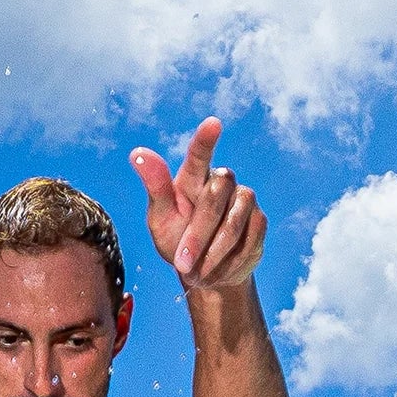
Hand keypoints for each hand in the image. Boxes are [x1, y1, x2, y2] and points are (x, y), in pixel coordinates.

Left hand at [131, 118, 266, 292]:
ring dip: (213, 254)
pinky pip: (249, 240)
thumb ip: (155, 187)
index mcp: (193, 177)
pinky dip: (230, 262)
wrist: (204, 272)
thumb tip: (137, 153)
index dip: (206, 140)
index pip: (199, 155)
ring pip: (234, 222)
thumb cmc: (177, 239)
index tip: (213, 124)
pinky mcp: (259, 220)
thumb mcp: (160, 219)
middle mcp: (222, 181)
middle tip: (182, 265)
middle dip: (198, 236)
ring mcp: (244, 199)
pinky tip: (219, 269)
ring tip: (197, 272)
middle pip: (215, 198)